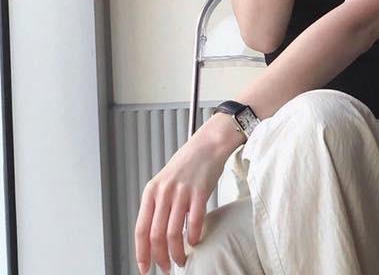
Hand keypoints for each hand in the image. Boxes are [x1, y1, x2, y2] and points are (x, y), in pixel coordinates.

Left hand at [134, 116, 238, 273]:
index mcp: (151, 191)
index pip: (141, 229)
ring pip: (174, 233)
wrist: (208, 144)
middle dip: (160, 257)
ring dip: (177, 252)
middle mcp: (164, 192)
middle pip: (156, 235)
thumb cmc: (188, 163)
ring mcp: (181, 192)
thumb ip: (158, 204)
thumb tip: (154, 235)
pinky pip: (194, 222)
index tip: (145, 267)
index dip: (142, 252)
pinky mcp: (199, 192)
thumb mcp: (164, 181)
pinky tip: (195, 241)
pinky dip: (194, 237)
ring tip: (181, 259)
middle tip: (166, 267)